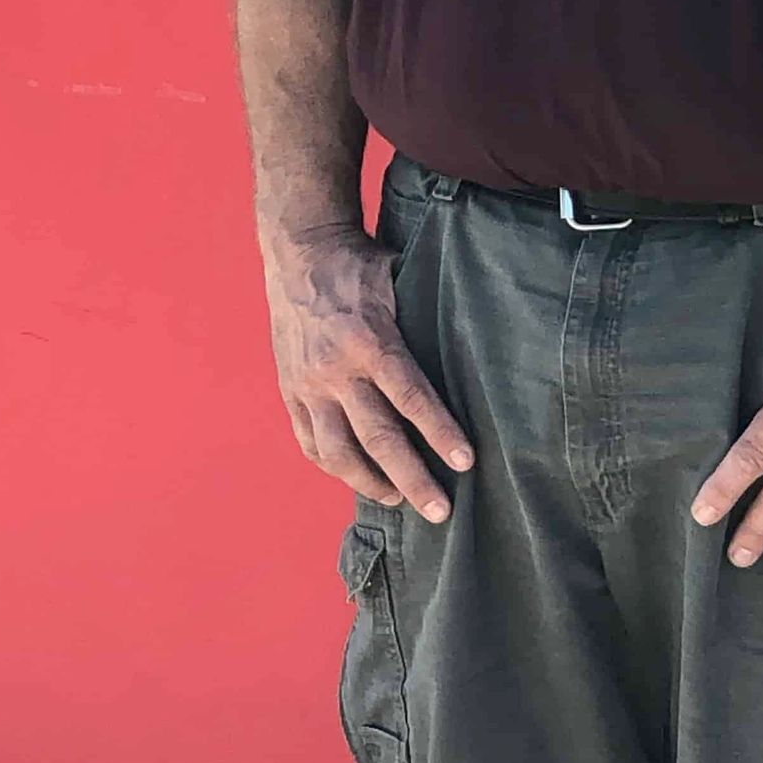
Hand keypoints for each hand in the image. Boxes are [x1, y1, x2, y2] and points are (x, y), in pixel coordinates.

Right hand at [263, 224, 472, 520]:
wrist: (301, 250)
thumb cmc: (360, 266)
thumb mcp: (399, 282)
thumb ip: (424, 321)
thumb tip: (472, 349)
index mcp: (370, 340)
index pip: (411, 397)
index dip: (440, 432)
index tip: (465, 462)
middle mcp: (336, 368)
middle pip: (378, 437)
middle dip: (412, 478)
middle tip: (440, 511)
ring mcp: (308, 384)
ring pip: (338, 451)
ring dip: (371, 482)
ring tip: (399, 499)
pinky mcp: (290, 390)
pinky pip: (310, 441)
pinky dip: (333, 466)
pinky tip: (355, 477)